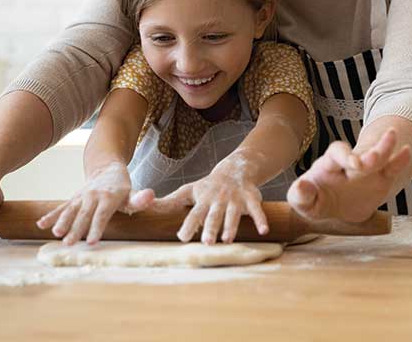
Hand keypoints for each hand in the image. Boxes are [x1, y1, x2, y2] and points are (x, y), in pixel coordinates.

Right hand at [35, 162, 153, 245]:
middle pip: (84, 215)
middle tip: (69, 244)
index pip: (102, 216)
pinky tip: (41, 225)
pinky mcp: (73, 199)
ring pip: (70, 210)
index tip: (92, 242)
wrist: (107, 169)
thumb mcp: (132, 193)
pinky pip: (61, 207)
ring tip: (55, 234)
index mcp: (108, 198)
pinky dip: (51, 215)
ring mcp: (81, 197)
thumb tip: (151, 195)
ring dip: (61, 222)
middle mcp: (92, 197)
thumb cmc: (122, 188)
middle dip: (76, 229)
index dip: (96, 228)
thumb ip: (140, 199)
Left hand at [152, 158, 268, 244]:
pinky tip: (264, 231)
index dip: (189, 224)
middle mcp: (219, 199)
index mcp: (203, 199)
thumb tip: (148, 206)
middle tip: (207, 243)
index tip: (182, 237)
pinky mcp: (251, 197)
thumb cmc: (209, 186)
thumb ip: (170, 201)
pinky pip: (257, 209)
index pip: (195, 213)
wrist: (235, 169)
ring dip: (231, 226)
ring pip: (233, 213)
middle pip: (214, 215)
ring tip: (227, 240)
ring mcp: (235, 198)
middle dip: (210, 227)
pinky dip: (261, 219)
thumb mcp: (189, 191)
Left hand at [287, 128, 410, 222]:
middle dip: (368, 154)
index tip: (354, 164)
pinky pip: (391, 170)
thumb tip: (302, 186)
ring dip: (385, 147)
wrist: (333, 206)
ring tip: (393, 136)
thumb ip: (300, 195)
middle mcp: (350, 163)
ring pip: (378, 156)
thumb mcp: (303, 202)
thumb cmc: (314, 200)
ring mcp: (367, 171)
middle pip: (361, 153)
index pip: (338, 152)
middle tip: (375, 158)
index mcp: (330, 164)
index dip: (346, 155)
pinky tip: (407, 151)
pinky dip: (399, 161)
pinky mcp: (380, 181)